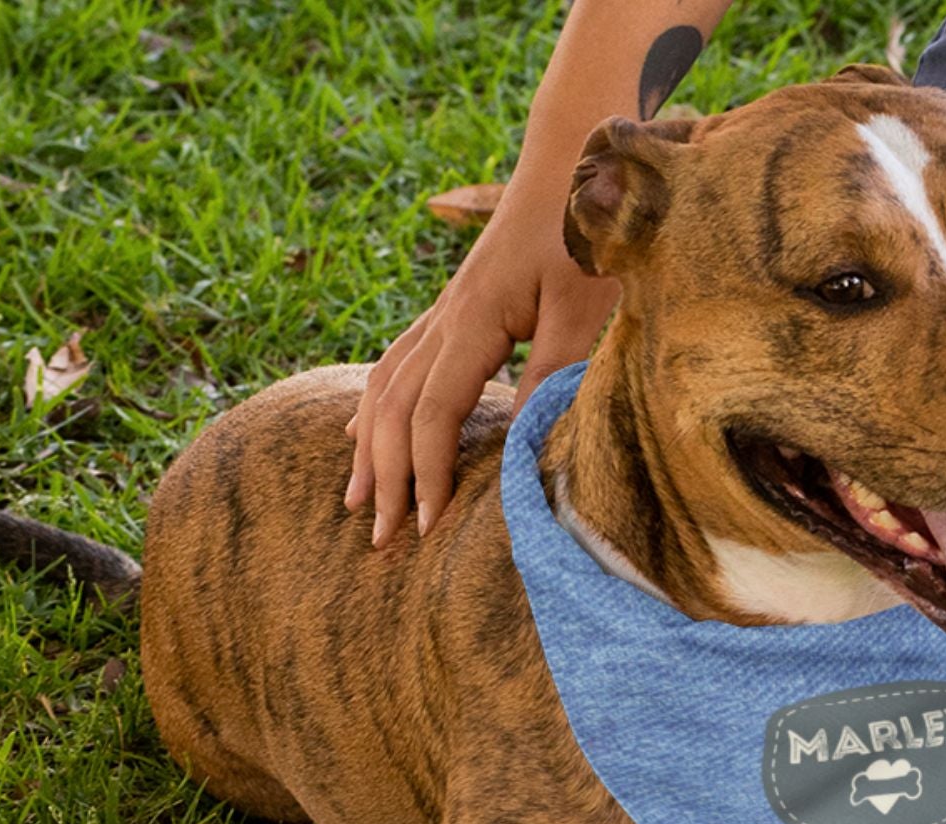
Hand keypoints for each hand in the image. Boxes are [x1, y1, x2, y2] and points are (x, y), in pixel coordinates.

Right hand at [347, 182, 615, 545]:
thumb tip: (528, 442)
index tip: (428, 526)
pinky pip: (396, 364)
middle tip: (382, 539)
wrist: (573, 163)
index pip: (433, 412)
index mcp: (472, 320)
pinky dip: (375, 407)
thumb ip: (555, 371)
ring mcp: (444, 311)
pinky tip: (361, 433)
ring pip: (384, 386)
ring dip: (370, 447)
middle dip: (386, 475)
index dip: (427, 472)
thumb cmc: (586, 231)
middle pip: (393, 407)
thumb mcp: (584, 305)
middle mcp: (445, 318)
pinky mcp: (456, 309)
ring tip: (359, 501)